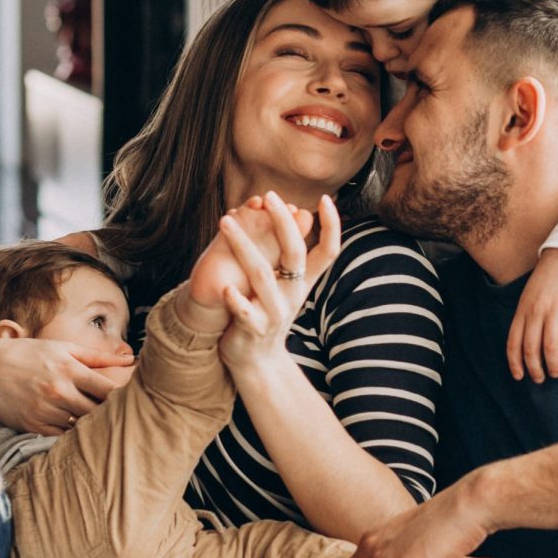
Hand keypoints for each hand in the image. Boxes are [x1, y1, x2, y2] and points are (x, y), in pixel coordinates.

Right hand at [0, 336, 133, 434]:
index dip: (123, 398)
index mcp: (70, 369)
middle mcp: (59, 391)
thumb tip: (130, 360)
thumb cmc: (30, 354)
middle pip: (98, 412)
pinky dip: (71, 432)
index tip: (132, 400)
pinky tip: (75, 426)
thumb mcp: (63, 348)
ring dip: (91, 424)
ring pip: (81, 426)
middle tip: (122, 416)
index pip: (109, 391)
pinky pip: (62, 435)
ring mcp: (45, 411)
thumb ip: (98, 357)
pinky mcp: (33, 426)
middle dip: (110, 414)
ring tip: (101, 423)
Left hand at [218, 193, 340, 372]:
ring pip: (262, 276)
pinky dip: (237, 300)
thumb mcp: (284, 286)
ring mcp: (276, 312)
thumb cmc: (266, 312)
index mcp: (303, 281)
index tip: (325, 199)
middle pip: (296, 254)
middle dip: (284, 223)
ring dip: (243, 246)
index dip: (331, 227)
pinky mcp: (255, 330)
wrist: (257, 360)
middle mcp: (294, 294)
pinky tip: (225, 286)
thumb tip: (293, 214)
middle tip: (269, 196)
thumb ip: (287, 257)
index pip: (328, 251)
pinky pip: (246, 313)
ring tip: (225, 222)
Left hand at [506, 248, 557, 382]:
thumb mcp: (528, 298)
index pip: (513, 342)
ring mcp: (555, 310)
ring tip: (556, 373)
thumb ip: (525, 318)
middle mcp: (536, 312)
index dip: (515, 362)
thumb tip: (524, 345)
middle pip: (531, 348)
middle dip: (534, 368)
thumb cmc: (546, 280)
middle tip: (540, 379)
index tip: (519, 376)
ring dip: (552, 364)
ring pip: (550, 346)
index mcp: (523, 311)